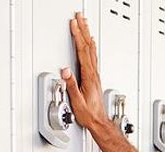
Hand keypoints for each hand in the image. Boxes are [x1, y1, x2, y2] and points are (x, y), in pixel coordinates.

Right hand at [62, 12, 107, 130]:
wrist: (99, 121)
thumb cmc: (89, 114)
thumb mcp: (77, 101)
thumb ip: (71, 85)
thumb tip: (65, 71)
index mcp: (89, 76)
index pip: (82, 52)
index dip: (78, 36)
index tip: (74, 24)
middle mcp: (94, 73)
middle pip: (88, 46)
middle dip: (83, 30)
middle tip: (79, 16)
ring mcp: (95, 74)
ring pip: (91, 49)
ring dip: (87, 35)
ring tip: (85, 23)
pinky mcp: (94, 77)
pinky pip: (93, 56)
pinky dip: (91, 46)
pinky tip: (91, 42)